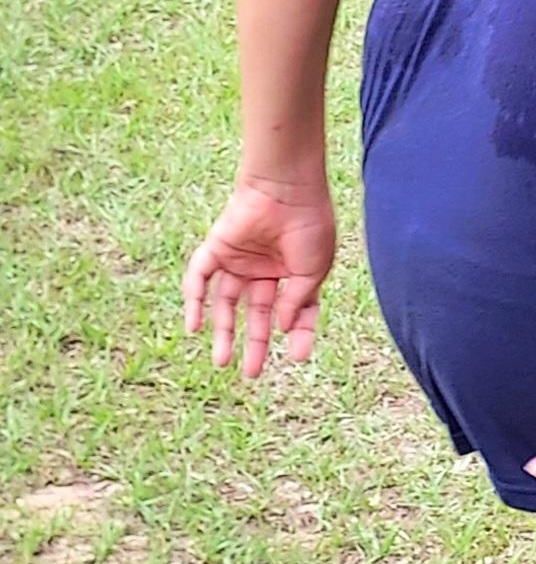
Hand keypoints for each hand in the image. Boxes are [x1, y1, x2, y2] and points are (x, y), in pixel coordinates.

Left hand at [182, 179, 336, 378]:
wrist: (286, 189)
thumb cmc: (309, 225)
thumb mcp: (312, 271)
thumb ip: (297, 302)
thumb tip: (282, 329)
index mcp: (294, 273)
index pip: (295, 311)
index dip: (300, 334)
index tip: (299, 358)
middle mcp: (266, 270)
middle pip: (257, 314)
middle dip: (256, 343)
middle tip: (251, 373)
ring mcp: (240, 261)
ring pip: (226, 303)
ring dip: (223, 331)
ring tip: (221, 361)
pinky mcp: (217, 249)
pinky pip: (200, 278)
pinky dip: (194, 301)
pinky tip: (195, 327)